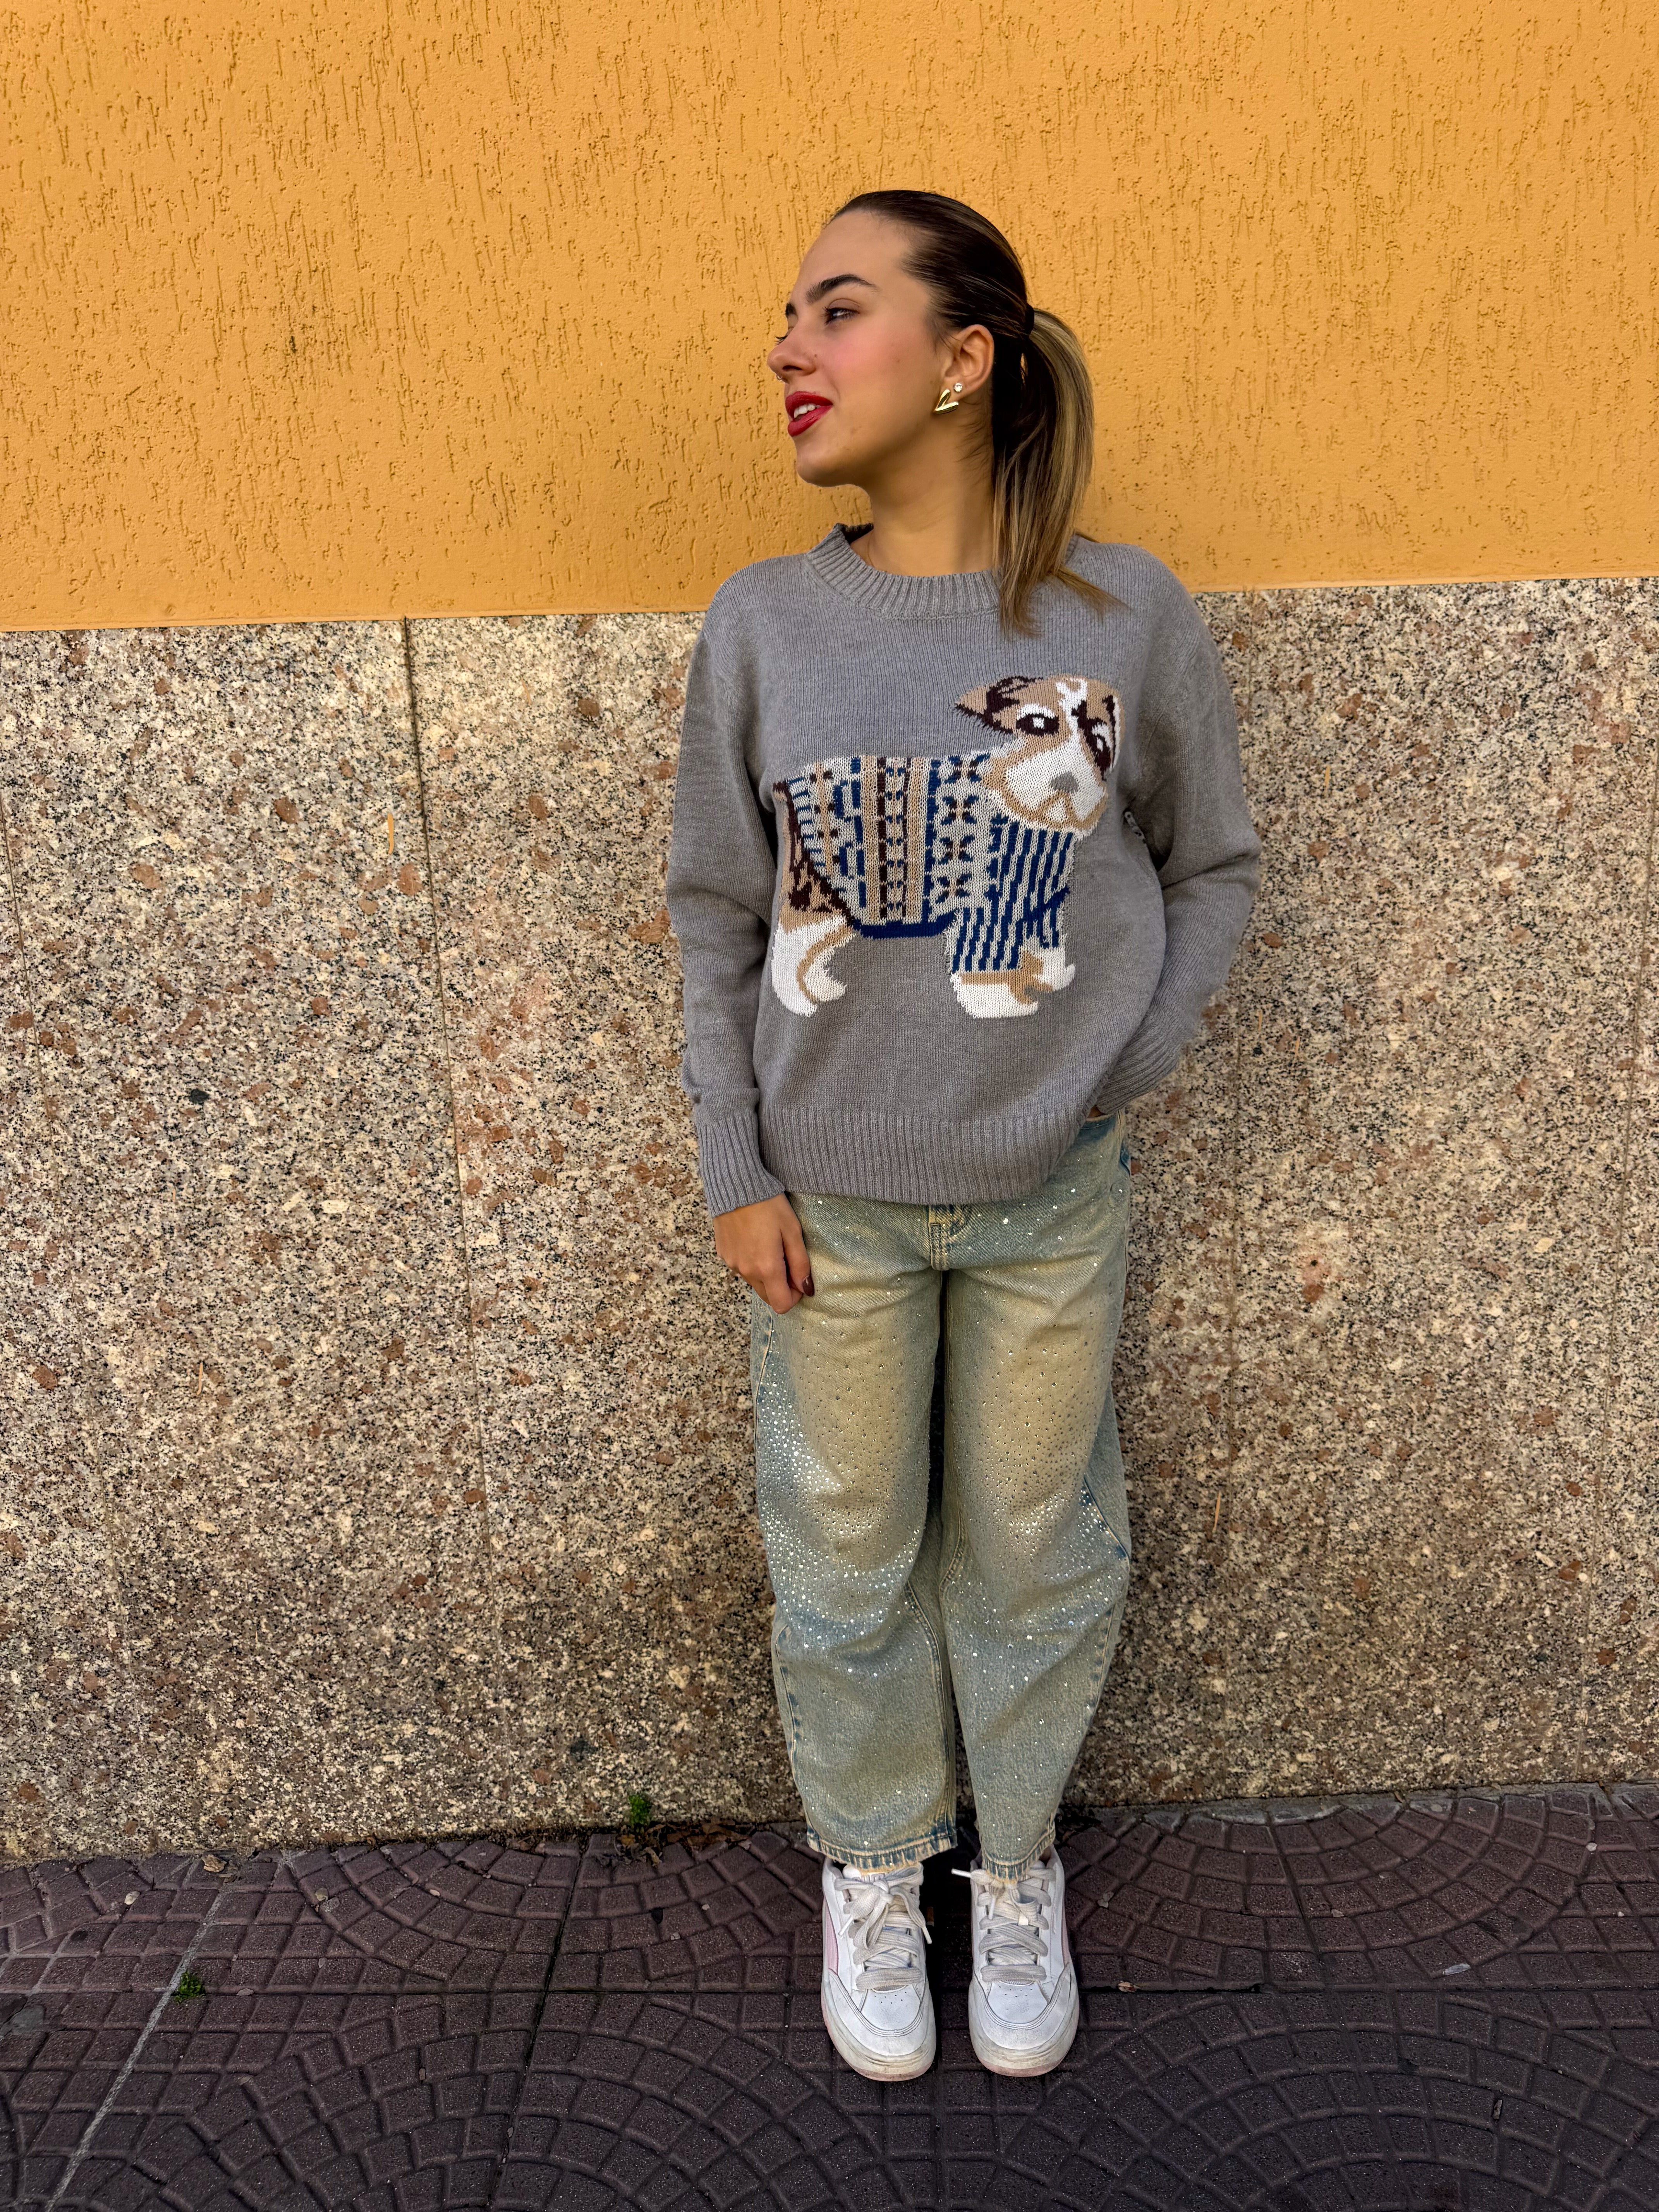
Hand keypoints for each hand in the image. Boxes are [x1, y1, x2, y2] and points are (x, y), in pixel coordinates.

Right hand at [712, 1194, 813, 1313]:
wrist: (735, 1185)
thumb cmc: (769, 1205)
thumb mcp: (793, 1231)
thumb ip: (800, 1264)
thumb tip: (806, 1288)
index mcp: (766, 1268)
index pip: (781, 1304)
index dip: (794, 1296)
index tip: (799, 1278)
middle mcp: (747, 1271)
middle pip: (767, 1297)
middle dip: (781, 1287)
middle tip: (787, 1260)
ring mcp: (732, 1263)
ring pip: (754, 1282)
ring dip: (765, 1274)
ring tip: (770, 1245)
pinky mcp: (723, 1254)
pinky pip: (741, 1268)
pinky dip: (751, 1262)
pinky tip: (754, 1240)